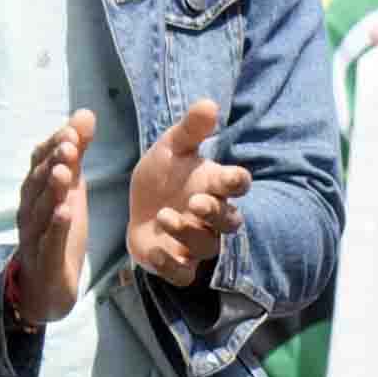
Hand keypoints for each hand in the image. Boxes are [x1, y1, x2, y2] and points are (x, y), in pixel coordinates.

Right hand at [0, 113, 98, 337]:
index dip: (54, 146)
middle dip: (53, 162)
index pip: (40, 162)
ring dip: (52, 190)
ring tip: (66, 172)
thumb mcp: (71, 189)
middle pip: (38, 182)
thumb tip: (85, 113)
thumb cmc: (57, 230)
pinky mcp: (45, 259)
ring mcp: (34, 235)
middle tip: (70, 144)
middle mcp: (30, 209)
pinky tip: (65, 214)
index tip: (72, 131)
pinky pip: (48, 242)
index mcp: (36, 190)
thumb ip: (76, 154)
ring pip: (41, 210)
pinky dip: (56, 227)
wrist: (45, 286)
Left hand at [110, 100, 239, 289]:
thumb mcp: (171, 148)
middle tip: (196, 201)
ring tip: (164, 216)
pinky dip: (172, 264)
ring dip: (188, 233)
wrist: (138, 209)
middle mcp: (212, 219)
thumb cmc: (163, 177)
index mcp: (216, 186)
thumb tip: (209, 102)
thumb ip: (190, 130)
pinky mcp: (178, 266)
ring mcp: (197, 244)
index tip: (230, 178)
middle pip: (230, 222)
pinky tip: (156, 250)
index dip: (237, 183)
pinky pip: (184, 274)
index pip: (238, 185)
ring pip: (207, 246)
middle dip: (216, 213)